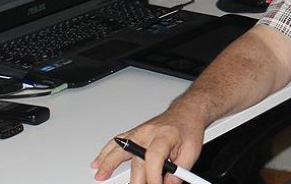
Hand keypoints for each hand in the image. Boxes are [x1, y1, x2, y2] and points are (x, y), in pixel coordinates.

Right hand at [91, 107, 205, 183]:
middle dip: (136, 179)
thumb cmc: (188, 130)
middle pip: (136, 159)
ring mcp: (139, 132)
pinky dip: (105, 153)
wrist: (186, 113)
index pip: (153, 158)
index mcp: (165, 136)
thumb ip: (179, 172)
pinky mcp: (134, 133)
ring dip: (109, 164)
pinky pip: (116, 142)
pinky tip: (98, 162)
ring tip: (102, 176)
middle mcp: (149, 133)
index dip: (153, 176)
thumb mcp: (192, 152)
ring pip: (119, 148)